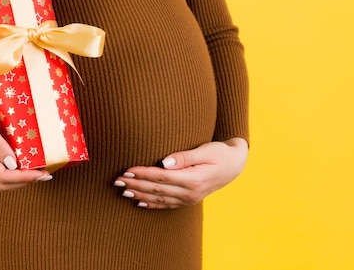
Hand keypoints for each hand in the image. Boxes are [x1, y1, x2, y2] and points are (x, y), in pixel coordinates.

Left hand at [114, 137, 247, 208]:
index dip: (142, 174)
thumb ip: (184, 157)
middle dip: (136, 185)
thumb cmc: (220, 153)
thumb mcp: (205, 150)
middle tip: (118, 180)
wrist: (236, 164)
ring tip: (123, 191)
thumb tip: (164, 162)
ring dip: (140, 195)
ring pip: (159, 199)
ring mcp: (189, 199)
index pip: (161, 177)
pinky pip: (167, 204)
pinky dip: (152, 204)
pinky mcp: (189, 199)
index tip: (127, 170)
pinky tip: (140, 203)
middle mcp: (190, 193)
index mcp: (192, 180)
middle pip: (157, 189)